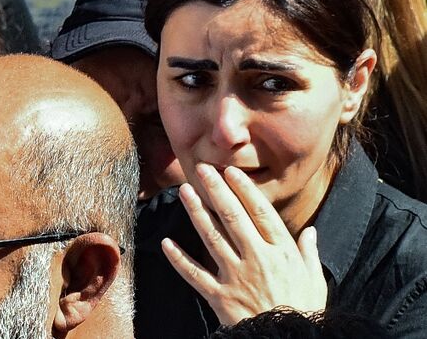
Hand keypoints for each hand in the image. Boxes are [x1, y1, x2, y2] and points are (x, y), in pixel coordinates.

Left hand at [161, 164, 326, 324]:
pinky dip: (179, 259)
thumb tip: (311, 232)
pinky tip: (167, 242)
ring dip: (196, 212)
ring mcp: (235, 277)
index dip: (244, 190)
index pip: (260, 212)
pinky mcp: (219, 297)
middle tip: (202, 169)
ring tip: (185, 191)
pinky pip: (195, 274)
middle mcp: (257, 259)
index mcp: (281, 253)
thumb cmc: (304, 312)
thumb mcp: (315, 282)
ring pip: (211, 237)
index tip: (230, 172)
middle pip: (232, 217)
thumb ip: (309, 254)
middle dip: (216, 190)